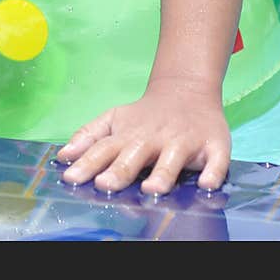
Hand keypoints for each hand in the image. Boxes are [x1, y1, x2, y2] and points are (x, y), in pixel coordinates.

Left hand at [56, 77, 230, 194]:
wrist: (186, 90)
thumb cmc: (145, 115)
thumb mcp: (114, 119)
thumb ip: (89, 136)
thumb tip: (63, 155)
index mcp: (128, 135)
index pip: (104, 150)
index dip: (87, 163)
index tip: (72, 177)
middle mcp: (154, 139)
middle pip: (134, 156)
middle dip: (119, 170)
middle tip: (105, 184)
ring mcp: (184, 142)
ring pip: (173, 160)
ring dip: (162, 173)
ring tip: (151, 189)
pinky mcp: (213, 146)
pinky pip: (216, 161)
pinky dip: (212, 172)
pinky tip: (207, 184)